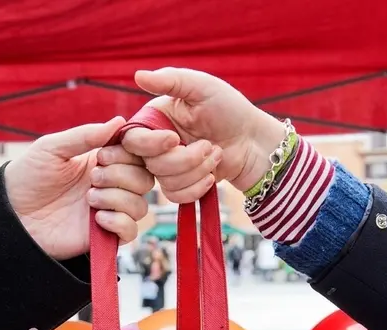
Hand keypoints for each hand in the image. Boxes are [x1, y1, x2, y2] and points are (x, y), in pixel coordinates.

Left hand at [6, 117, 154, 259]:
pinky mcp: (104, 236)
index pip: (136, 155)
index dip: (129, 153)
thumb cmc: (28, 177)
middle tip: (93, 177)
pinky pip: (131, 231)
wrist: (11, 216)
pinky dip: (119, 222)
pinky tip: (96, 218)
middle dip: (121, 175)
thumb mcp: (52, 148)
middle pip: (144, 179)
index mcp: (101, 161)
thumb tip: (120, 121)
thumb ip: (85, 135)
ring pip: (140, 205)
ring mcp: (109, 211)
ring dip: (117, 198)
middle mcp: (110, 186)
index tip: (103, 155)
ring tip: (89, 198)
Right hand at [121, 68, 287, 202]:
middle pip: (151, 163)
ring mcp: (167, 167)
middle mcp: (156, 144)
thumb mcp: (202, 87)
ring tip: (215, 153)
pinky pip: (175, 196)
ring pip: (166, 181)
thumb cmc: (230, 109)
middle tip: (209, 144)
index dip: (151, 144)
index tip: (174, 138)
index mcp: (155, 119)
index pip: (133, 139)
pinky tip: (212, 175)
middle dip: (185, 158)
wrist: (252, 142)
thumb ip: (170, 80)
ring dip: (198, 170)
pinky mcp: (180, 186)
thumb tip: (138, 75)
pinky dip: (197, 187)